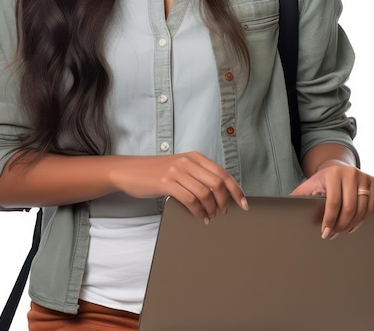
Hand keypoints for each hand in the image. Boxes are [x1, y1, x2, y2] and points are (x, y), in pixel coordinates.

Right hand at [111, 152, 247, 221]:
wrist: (130, 171)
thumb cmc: (156, 172)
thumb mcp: (180, 167)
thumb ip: (197, 174)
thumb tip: (220, 193)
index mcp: (195, 157)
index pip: (222, 173)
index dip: (236, 190)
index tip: (244, 204)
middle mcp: (188, 162)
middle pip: (217, 183)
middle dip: (224, 201)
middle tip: (222, 213)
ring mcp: (177, 171)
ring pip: (205, 193)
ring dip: (211, 209)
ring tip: (210, 217)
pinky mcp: (167, 183)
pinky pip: (190, 200)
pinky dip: (198, 211)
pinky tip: (200, 217)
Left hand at [290, 161, 373, 238]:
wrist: (336, 167)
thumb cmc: (321, 180)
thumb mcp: (308, 185)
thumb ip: (298, 196)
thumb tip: (282, 209)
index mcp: (333, 173)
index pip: (333, 203)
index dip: (329, 221)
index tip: (325, 233)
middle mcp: (350, 173)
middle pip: (349, 208)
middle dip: (340, 225)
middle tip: (332, 235)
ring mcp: (363, 177)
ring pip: (361, 209)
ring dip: (352, 225)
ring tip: (342, 231)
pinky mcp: (372, 181)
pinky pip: (371, 206)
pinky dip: (362, 219)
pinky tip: (353, 225)